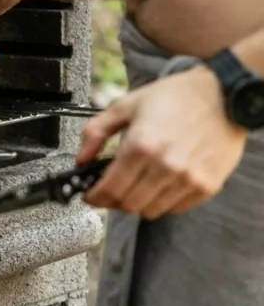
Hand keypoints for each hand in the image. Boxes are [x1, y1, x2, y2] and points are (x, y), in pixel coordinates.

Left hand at [78, 66, 247, 217]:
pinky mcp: (207, 186)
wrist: (224, 94)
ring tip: (137, 183)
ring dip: (137, 201)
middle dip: (113, 200)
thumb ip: (95, 132)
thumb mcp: (125, 106)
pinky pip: (175, 209)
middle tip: (111, 188)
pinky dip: (162, 201)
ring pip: (150, 211)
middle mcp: (166, 166)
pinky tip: (160, 182)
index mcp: (141, 145)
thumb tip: (80, 160)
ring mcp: (188, 179)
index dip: (94, 197)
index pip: (110, 189)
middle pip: (128, 204)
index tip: (90, 195)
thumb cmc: (175, 97)